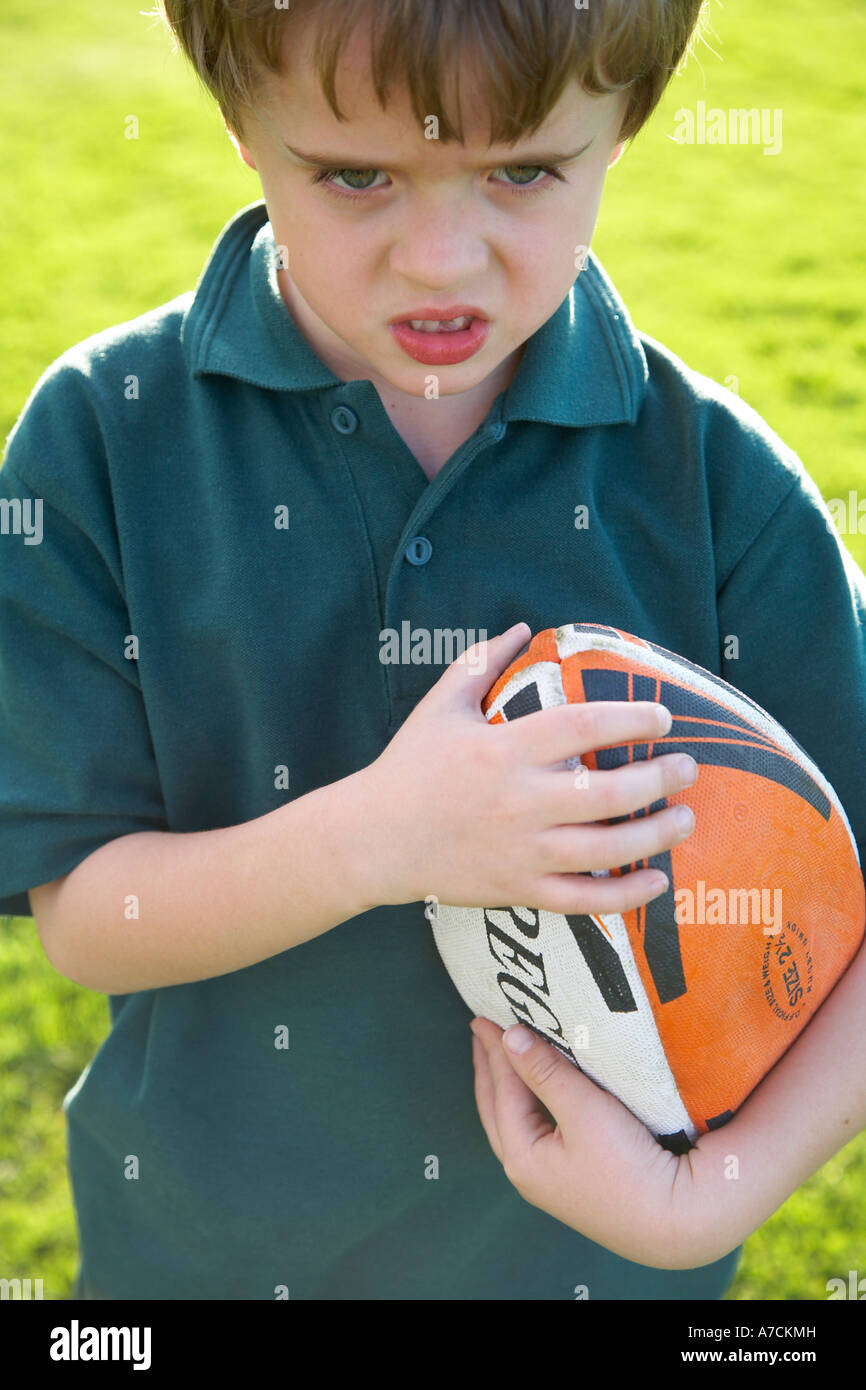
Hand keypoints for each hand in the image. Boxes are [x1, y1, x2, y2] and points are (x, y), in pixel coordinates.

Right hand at [354, 622, 696, 911]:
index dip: (631, 719)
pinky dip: (624, 895)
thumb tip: (525, 628)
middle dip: (659, 779)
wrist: (372, 840)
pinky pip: (582, 898)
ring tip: (686, 818)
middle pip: (608, 792)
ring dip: (655, 835)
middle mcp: (518, 801)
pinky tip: (656, 881)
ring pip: (605, 848)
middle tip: (688, 768)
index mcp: (502, 750)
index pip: (582, 726)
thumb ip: (482, 662)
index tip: (662, 717)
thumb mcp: (439, 707)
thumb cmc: (408, 768)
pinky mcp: (518, 889)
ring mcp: (521, 850)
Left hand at [469, 1016, 743, 1270]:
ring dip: (508, 1088)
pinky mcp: (574, 1179)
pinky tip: (539, 1092)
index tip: (484, 1017)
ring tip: (503, 1057)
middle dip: (489, 1070)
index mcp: (522, 1157)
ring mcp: (551, 1179)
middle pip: (497, 1110)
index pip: (502, 1091)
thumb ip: (545, 1071)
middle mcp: (528, 1172)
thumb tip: (509, 1037)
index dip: (495, 1050)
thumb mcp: (583, 1110)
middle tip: (481, 1034)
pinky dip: (531, 1104)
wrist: (677, 1221)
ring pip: (516, 1122)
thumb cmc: (628, 1165)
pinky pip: (538, 1131)